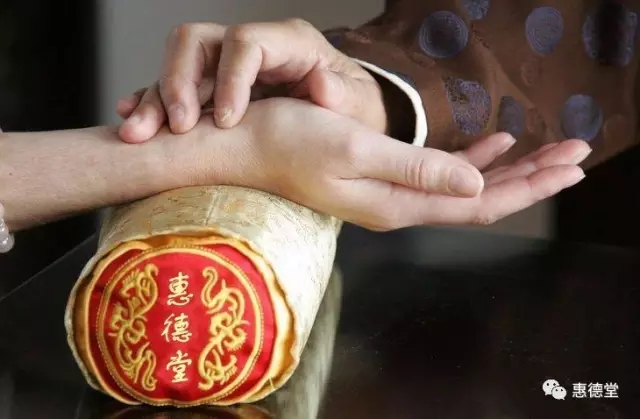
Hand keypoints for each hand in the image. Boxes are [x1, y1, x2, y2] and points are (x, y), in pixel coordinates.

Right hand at [116, 19, 383, 142]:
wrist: (343, 118)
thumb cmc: (352, 111)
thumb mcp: (357, 107)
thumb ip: (342, 96)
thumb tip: (320, 84)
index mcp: (289, 43)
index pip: (246, 42)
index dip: (230, 77)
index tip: (228, 121)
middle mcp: (252, 48)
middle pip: (198, 41)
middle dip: (179, 81)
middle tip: (179, 127)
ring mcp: (227, 65)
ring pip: (177, 63)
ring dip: (154, 96)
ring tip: (139, 133)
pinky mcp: (212, 85)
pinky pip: (173, 86)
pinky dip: (151, 102)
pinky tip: (133, 120)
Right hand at [194, 98, 588, 229]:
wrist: (240, 146)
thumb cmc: (288, 141)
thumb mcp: (354, 150)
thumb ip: (417, 171)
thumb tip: (476, 189)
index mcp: (398, 202)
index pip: (481, 203)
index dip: (530, 185)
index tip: (573, 162)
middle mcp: (399, 204)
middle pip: (482, 199)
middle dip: (532, 177)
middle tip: (579, 153)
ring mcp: (389, 194)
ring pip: (466, 188)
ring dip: (508, 171)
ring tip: (547, 151)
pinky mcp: (380, 178)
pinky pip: (440, 174)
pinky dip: (471, 162)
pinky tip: (489, 148)